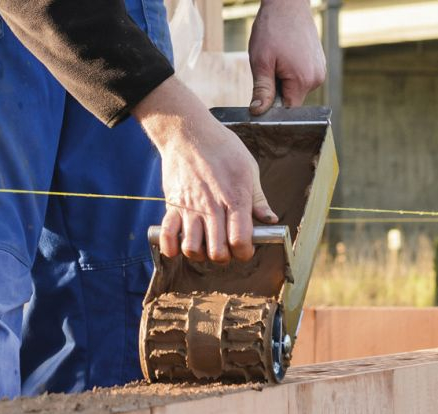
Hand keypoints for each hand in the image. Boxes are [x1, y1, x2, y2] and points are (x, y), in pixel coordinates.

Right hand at [133, 77, 278, 263]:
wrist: (188, 132)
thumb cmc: (222, 148)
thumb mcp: (249, 168)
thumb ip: (258, 199)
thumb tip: (270, 220)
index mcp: (235, 198)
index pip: (240, 241)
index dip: (244, 252)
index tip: (244, 248)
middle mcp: (212, 207)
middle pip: (216, 252)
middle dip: (223, 257)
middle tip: (224, 248)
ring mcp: (189, 208)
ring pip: (191, 248)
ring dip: (199, 254)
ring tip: (204, 245)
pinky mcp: (171, 205)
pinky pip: (167, 236)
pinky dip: (171, 247)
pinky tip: (179, 245)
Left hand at [249, 0, 325, 113]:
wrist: (287, 5)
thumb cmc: (272, 30)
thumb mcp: (261, 62)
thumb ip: (262, 90)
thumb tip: (258, 113)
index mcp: (304, 80)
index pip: (288, 110)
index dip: (272, 108)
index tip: (261, 96)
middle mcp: (317, 78)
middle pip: (292, 100)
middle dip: (276, 92)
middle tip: (267, 71)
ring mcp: (320, 70)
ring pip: (295, 89)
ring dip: (282, 82)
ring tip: (276, 60)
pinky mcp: (318, 63)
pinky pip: (301, 78)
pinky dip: (290, 73)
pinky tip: (284, 58)